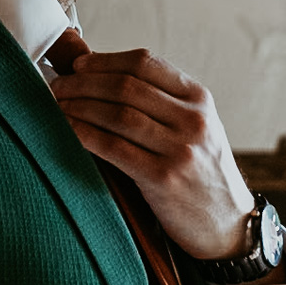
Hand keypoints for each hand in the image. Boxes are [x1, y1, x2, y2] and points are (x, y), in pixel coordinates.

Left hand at [51, 48, 253, 258]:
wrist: (227, 223)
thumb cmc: (201, 173)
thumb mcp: (196, 127)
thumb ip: (161, 103)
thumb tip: (103, 76)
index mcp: (199, 99)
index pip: (146, 63)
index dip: (106, 61)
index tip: (80, 65)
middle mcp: (193, 119)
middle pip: (127, 86)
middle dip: (84, 83)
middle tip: (58, 86)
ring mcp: (180, 149)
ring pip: (118, 114)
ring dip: (79, 106)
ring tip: (58, 106)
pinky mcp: (164, 178)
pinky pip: (114, 148)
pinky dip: (85, 134)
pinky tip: (69, 129)